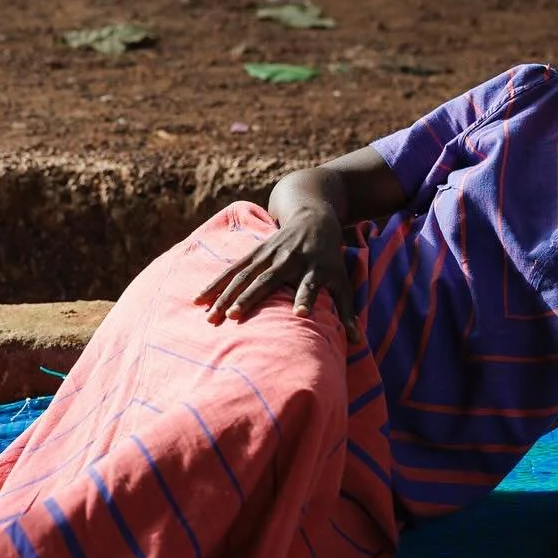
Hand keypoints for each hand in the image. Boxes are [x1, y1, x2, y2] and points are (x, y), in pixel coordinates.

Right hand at [196, 206, 360, 340]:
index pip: (310, 286)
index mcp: (313, 269)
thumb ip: (347, 311)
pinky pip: (232, 269)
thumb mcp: (342, 280)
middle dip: (249, 298)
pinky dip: (215, 283)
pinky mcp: (254, 251)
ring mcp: (268, 254)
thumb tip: (358, 341)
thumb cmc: (329, 257)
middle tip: (233, 317)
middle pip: (267, 281)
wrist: (313, 216)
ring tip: (210, 315)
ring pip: (243, 275)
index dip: (305, 298)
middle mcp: (289, 260)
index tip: (300, 313)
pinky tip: (199, 298)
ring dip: (226, 294)